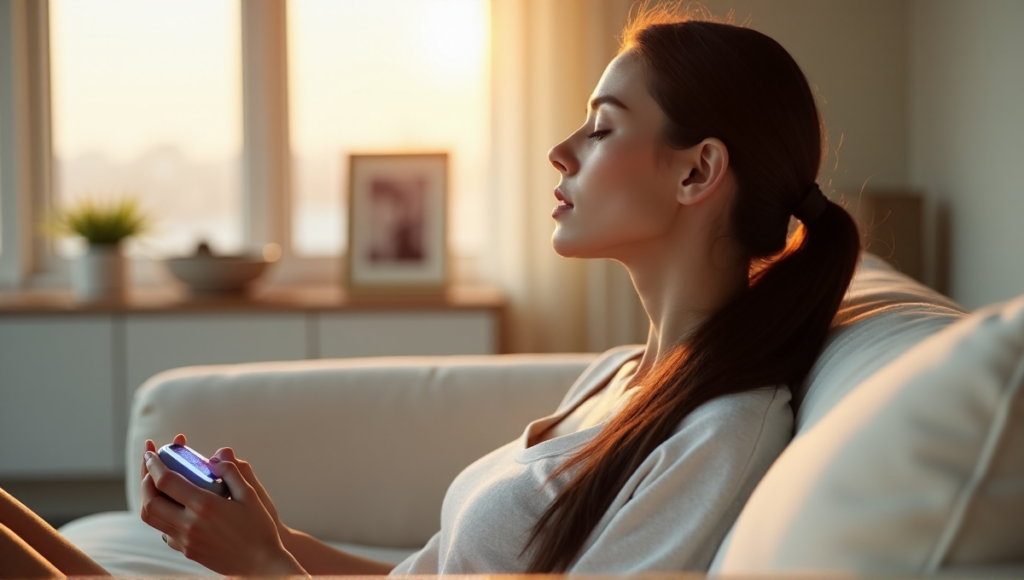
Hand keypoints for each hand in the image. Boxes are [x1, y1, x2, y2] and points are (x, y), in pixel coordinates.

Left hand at [140, 441, 305, 575]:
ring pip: (151, 518)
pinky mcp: (187, 551)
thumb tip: (216, 456)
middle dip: (145, 479)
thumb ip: (232, 471)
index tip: (152, 452)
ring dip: (148, 498)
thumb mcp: (250, 494)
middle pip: (149, 501)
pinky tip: (174, 506)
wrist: (261, 564)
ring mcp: (186, 540)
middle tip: (150, 466)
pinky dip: (162, 515)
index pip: (166, 481)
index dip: (155, 464)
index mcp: (205, 506)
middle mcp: (190, 524)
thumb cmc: (259, 527)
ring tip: (156, 484)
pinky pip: (164, 531)